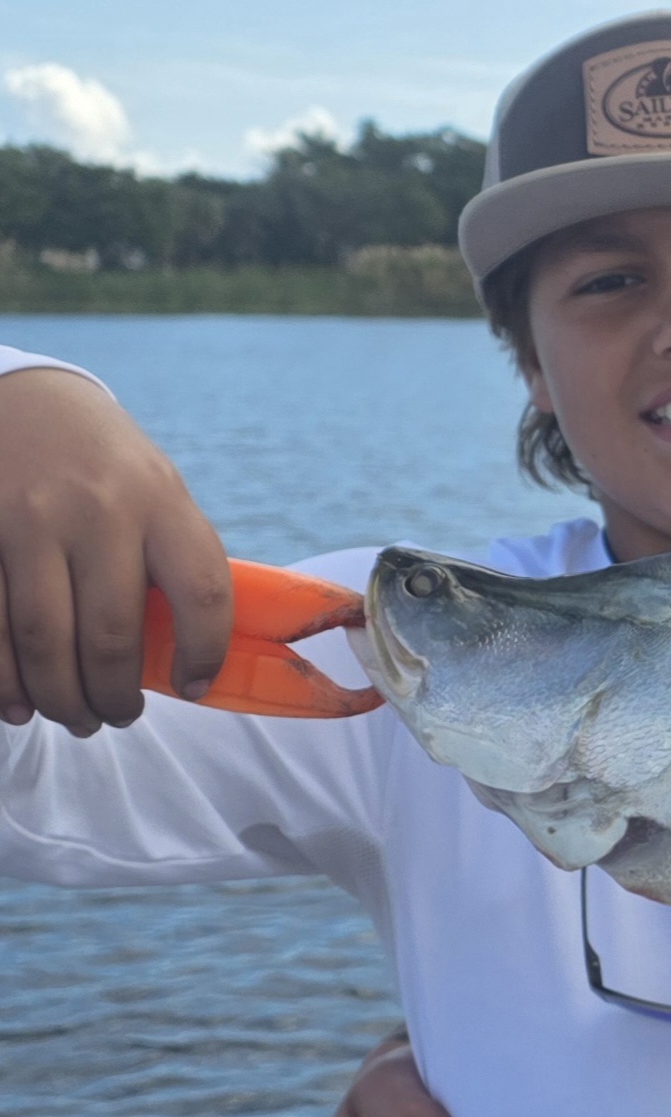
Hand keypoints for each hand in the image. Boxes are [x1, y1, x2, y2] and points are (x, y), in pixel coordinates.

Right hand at [0, 368, 230, 732]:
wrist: (22, 399)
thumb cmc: (104, 462)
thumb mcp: (156, 489)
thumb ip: (170, 558)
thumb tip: (183, 654)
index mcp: (161, 499)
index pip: (202, 593)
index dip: (204, 654)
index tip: (194, 685)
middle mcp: (98, 510)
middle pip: (112, 635)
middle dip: (115, 696)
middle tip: (117, 717)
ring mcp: (28, 522)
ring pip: (44, 643)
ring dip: (60, 698)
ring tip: (74, 717)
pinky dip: (3, 681)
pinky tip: (17, 703)